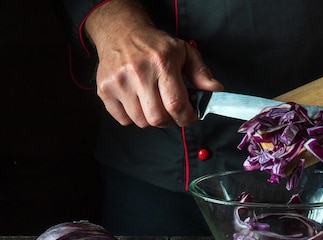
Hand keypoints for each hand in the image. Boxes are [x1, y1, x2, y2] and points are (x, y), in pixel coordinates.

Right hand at [85, 0, 222, 127]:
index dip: (187, 117)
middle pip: (158, 118)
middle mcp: (138, 72)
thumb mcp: (184, 53)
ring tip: (155, 103)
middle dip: (170, 120)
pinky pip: (123, 120)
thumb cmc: (156, 46)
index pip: (176, 105)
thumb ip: (201, 73)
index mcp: (162, 63)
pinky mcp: (104, 90)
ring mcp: (118, 82)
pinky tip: (138, 101)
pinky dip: (133, 117)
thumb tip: (216, 90)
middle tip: (172, 111)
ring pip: (141, 122)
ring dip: (152, 118)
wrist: (121, 33)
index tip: (189, 116)